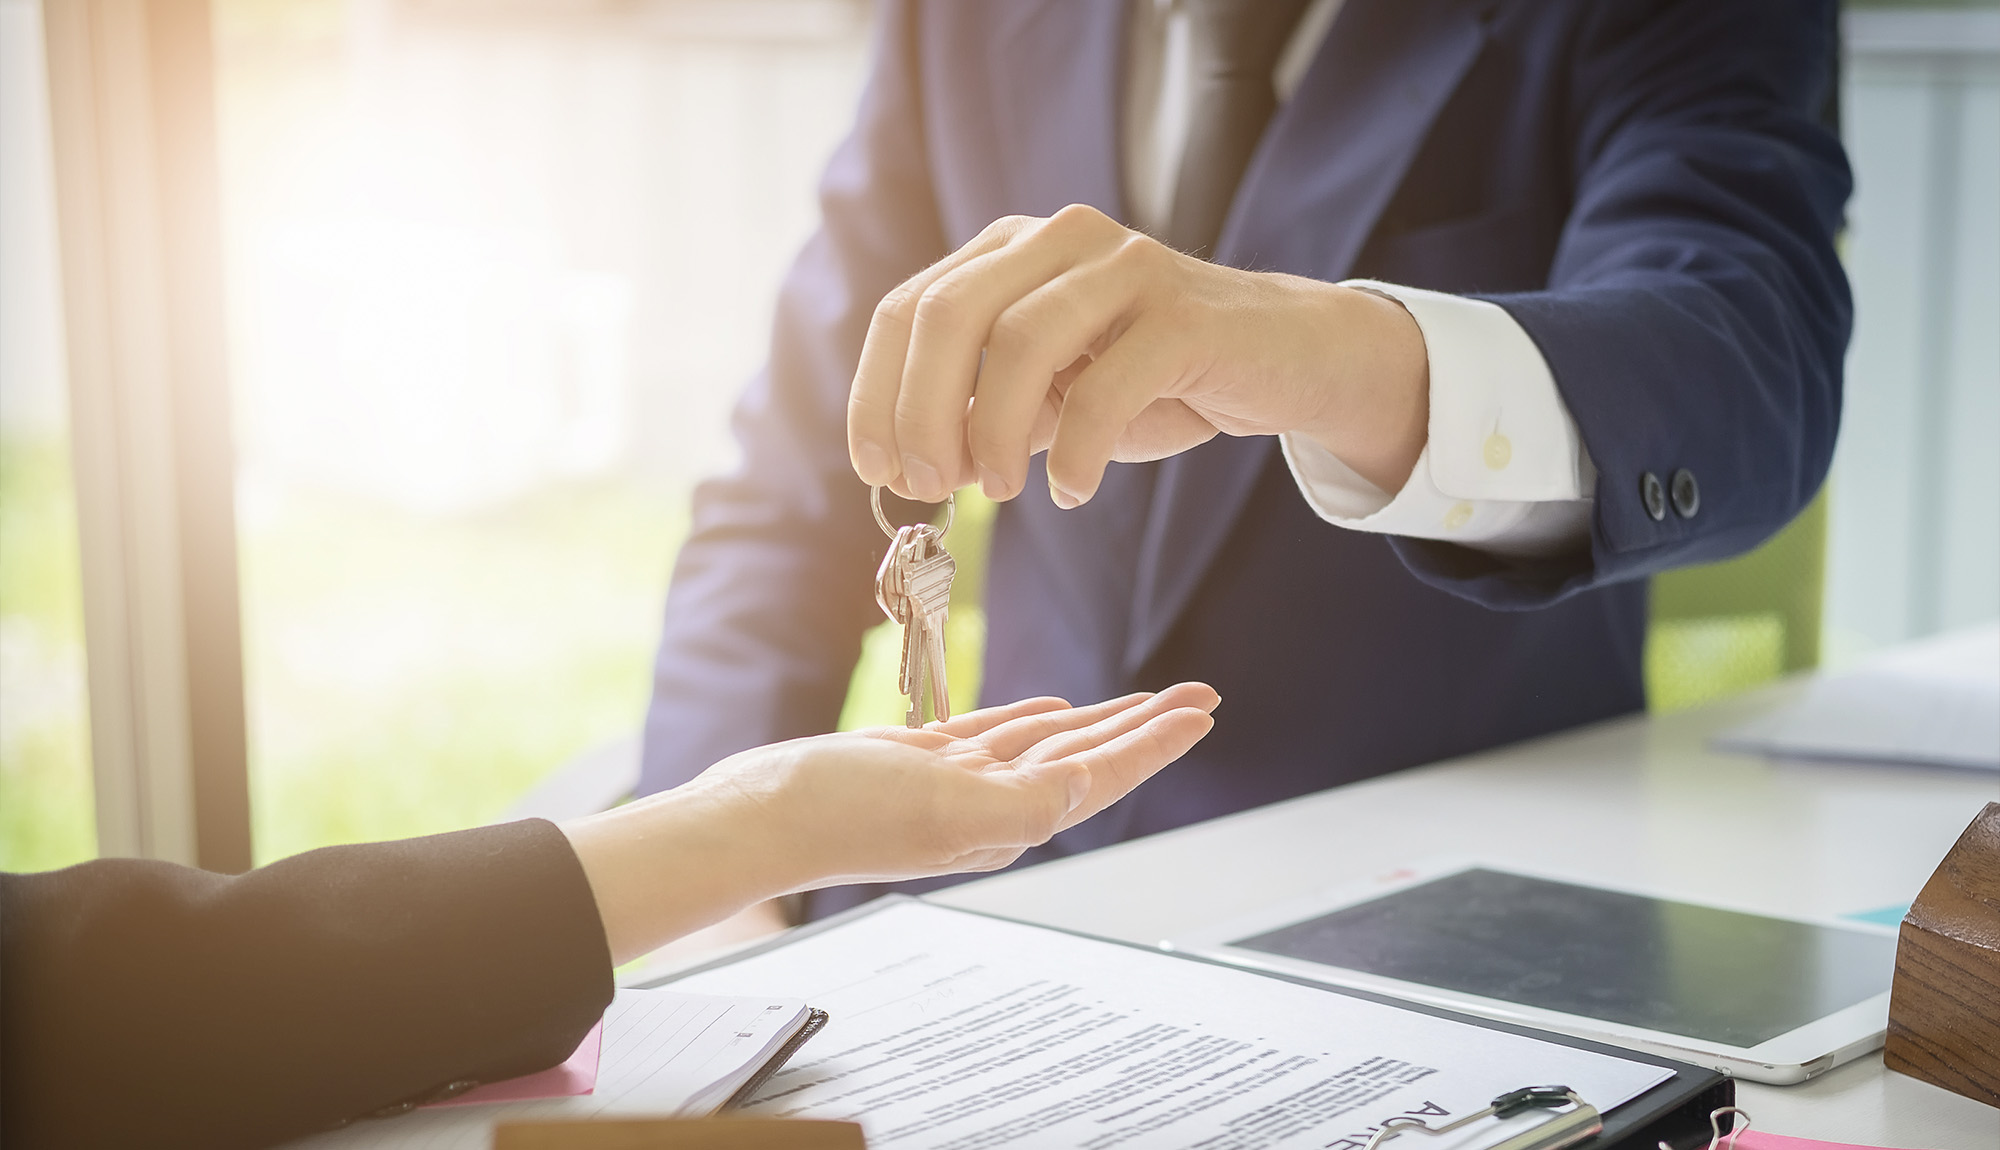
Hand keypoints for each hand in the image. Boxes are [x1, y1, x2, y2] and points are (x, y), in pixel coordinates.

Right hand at [563, 685, 1218, 963]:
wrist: (758, 816)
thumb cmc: (844, 815)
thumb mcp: (947, 805)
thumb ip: (1023, 799)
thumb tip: (1087, 784)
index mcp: (1009, 819)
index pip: (1101, 774)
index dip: (1156, 741)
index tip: (1204, 709)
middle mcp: (991, 804)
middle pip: (1088, 757)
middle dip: (1146, 725)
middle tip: (1201, 694)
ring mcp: (955, 783)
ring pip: (1047, 744)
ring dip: (1099, 720)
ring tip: (1147, 698)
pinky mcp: (918, 761)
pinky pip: (994, 736)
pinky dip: (1031, 720)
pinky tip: (1054, 709)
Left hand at [846, 204, 1429, 506]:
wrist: (1288, 360)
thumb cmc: (1158, 380)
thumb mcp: (1054, 398)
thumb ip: (985, 416)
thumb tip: (914, 466)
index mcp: (1012, 250)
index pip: (908, 310)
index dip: (877, 396)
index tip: (878, 472)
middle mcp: (1061, 239)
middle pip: (949, 314)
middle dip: (921, 413)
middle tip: (930, 488)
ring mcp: (1127, 268)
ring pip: (1020, 340)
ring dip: (991, 430)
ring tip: (1002, 493)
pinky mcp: (1186, 315)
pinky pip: (1108, 384)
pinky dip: (1076, 451)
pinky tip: (1071, 489)